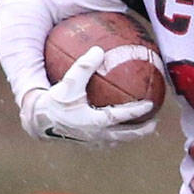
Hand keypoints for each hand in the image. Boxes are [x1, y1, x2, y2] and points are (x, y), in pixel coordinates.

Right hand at [19, 47, 156, 146]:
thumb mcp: (69, 82)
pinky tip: (120, 128)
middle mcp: (97, 134)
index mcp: (96, 121)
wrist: (39, 121)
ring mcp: (93, 141)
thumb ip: (83, 66)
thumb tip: (98, 49)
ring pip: (118, 140)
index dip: (138, 110)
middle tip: (154, 121)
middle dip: (143, 130)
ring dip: (131, 135)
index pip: (123, 116)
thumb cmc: (55, 101)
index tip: (151, 103)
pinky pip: (108, 142)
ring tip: (142, 127)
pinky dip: (117, 136)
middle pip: (127, 135)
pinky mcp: (87, 144)